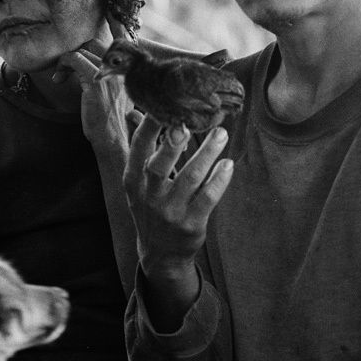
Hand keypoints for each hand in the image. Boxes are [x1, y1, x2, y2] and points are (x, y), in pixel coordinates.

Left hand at [54, 39, 139, 162]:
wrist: (115, 142)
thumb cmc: (113, 123)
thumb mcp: (120, 96)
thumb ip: (114, 79)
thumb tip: (96, 65)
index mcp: (131, 71)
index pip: (117, 42)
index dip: (100, 42)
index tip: (85, 53)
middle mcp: (124, 70)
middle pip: (96, 45)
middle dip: (79, 53)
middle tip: (69, 69)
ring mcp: (110, 75)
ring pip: (84, 51)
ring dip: (68, 61)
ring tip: (62, 76)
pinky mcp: (96, 82)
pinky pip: (75, 59)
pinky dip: (63, 64)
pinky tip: (58, 79)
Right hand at [124, 113, 232, 280]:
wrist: (161, 254)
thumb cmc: (152, 208)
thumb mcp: (138, 185)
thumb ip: (144, 152)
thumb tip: (142, 112)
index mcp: (133, 181)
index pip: (138, 149)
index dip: (149, 126)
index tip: (164, 106)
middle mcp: (149, 196)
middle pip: (159, 165)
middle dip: (174, 142)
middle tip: (190, 121)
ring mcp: (170, 212)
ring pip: (191, 178)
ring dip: (207, 153)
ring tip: (220, 133)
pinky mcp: (191, 223)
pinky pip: (208, 197)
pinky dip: (219, 179)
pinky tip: (227, 164)